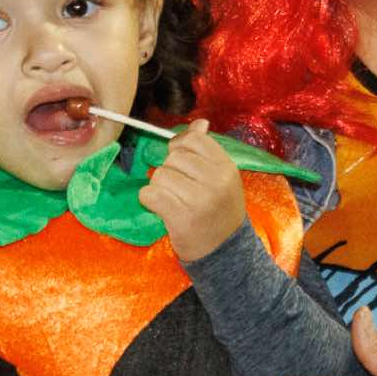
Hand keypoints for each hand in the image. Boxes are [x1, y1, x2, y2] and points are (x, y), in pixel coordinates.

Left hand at [138, 120, 247, 262]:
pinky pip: (150, 194)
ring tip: (174, 202)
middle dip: (170, 172)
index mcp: (227, 168)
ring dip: (159, 188)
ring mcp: (199, 200)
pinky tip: (162, 209)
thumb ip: (208, 151)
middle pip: (174, 158)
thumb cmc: (220, 213)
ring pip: (160, 176)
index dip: (180, 147)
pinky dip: (149, 200)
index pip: (194, 140)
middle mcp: (215, 181)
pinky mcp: (182, 218)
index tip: (180, 163)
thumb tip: (200, 123)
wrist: (224, 252)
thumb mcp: (222, 179)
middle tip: (179, 190)